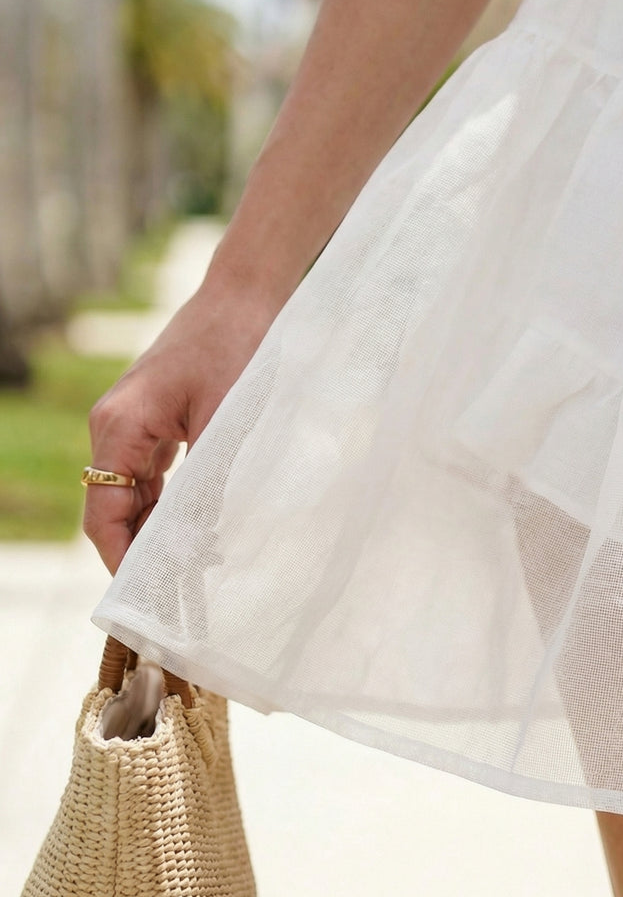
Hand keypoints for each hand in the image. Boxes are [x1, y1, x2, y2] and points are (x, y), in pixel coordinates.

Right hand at [84, 283, 278, 574]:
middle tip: (176, 601)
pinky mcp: (156, 421)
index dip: (122, 563)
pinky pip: (153, 477)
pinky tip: (197, 535)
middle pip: (115, 511)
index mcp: (119, 427)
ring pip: (134, 497)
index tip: (146, 601)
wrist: (244, 295)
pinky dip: (170, 508)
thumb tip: (199, 544)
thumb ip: (206, 482)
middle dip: (143, 557)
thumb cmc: (235, 346)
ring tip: (190, 579)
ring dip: (160, 536)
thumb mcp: (225, 420)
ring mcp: (133, 424)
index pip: (104, 515)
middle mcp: (114, 428)